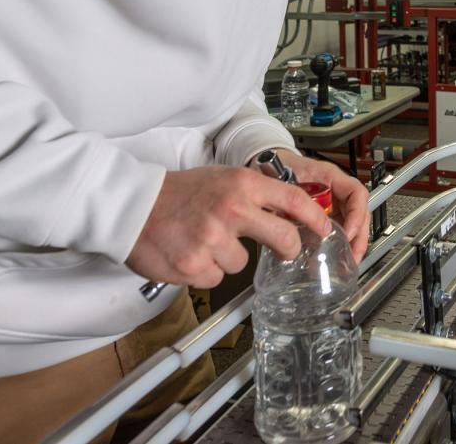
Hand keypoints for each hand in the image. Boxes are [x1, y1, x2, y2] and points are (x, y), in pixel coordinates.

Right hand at [126, 165, 328, 287]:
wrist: (130, 205)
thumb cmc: (178, 192)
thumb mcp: (223, 179)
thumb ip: (254, 194)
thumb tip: (288, 212)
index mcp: (242, 184)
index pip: (295, 201)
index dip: (316, 219)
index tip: (325, 230)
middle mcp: (232, 210)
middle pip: (284, 239)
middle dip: (289, 250)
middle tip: (284, 251)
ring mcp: (213, 240)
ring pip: (242, 262)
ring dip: (227, 257)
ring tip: (203, 240)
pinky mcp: (195, 266)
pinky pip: (215, 276)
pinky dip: (204, 270)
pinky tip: (189, 252)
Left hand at [272, 151, 369, 261]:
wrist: (271, 164)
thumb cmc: (279, 167)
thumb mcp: (285, 181)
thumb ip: (293, 202)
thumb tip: (293, 230)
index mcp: (331, 176)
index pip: (356, 193)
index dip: (356, 215)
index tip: (347, 233)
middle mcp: (337, 189)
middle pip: (360, 211)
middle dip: (360, 236)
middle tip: (354, 256)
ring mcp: (334, 201)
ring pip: (354, 221)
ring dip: (354, 242)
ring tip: (349, 260)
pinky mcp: (327, 213)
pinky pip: (341, 227)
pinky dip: (343, 243)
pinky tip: (337, 256)